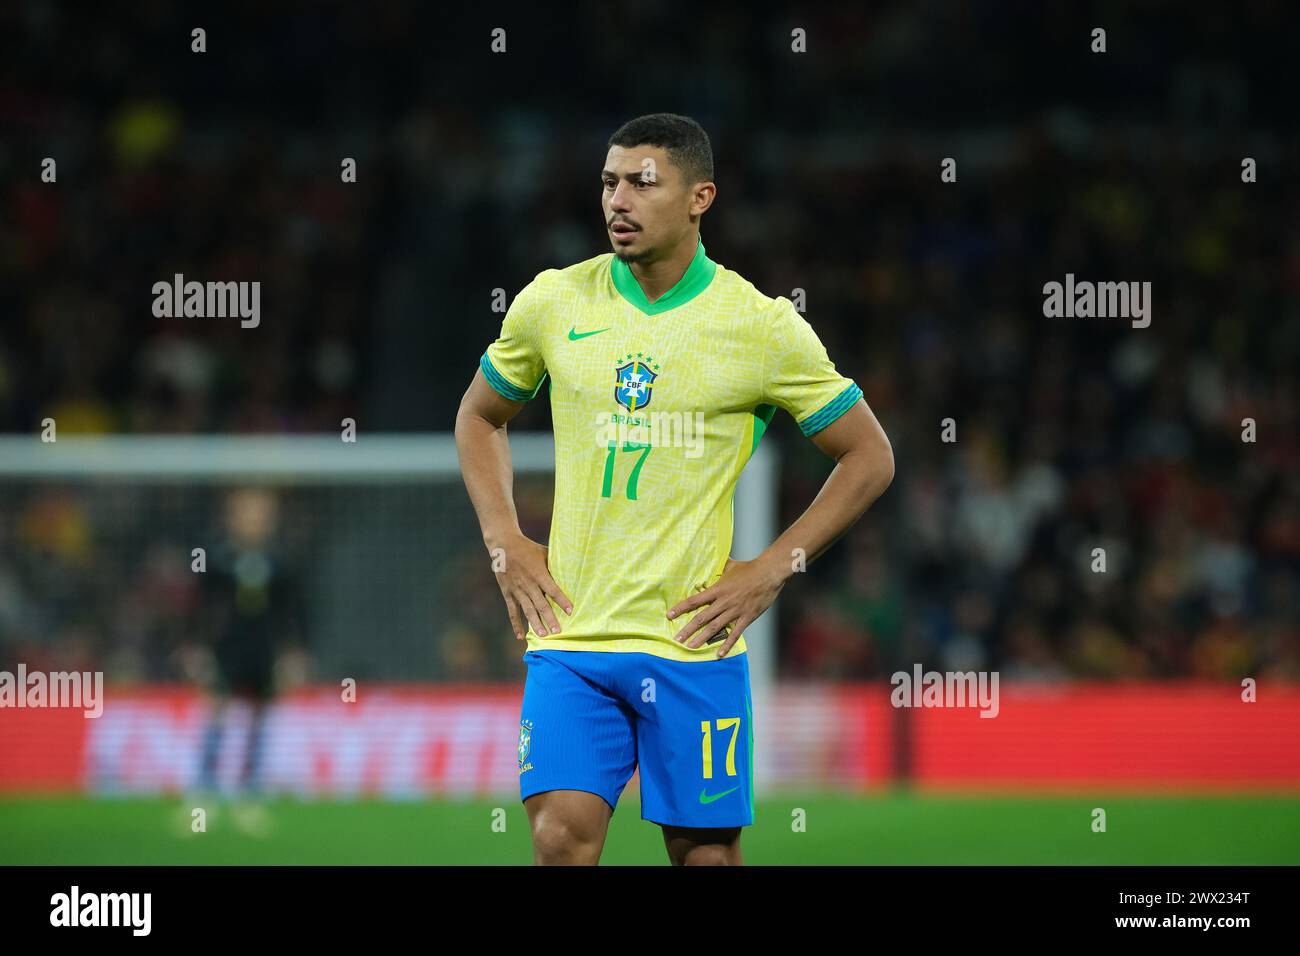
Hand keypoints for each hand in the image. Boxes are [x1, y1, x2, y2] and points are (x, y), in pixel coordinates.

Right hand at [490, 533, 572, 640]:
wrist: (504, 546)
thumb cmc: (528, 548)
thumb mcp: (544, 553)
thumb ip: (555, 564)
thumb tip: (571, 569)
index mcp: (539, 574)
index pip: (552, 590)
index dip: (562, 601)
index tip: (570, 611)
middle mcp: (528, 584)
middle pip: (541, 604)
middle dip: (550, 618)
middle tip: (558, 631)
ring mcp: (517, 590)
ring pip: (528, 610)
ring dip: (535, 623)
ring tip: (543, 635)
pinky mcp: (508, 594)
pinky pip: (512, 611)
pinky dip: (516, 624)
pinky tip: (520, 636)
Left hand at [667, 556, 786, 657]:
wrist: (768, 573)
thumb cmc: (749, 568)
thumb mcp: (730, 565)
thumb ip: (719, 566)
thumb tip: (712, 558)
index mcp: (717, 589)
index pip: (695, 600)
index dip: (681, 608)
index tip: (670, 615)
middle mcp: (723, 602)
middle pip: (701, 618)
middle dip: (688, 629)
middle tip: (677, 639)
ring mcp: (735, 611)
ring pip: (715, 628)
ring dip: (702, 638)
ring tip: (691, 647)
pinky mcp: (746, 618)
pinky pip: (734, 633)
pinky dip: (727, 644)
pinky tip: (719, 653)